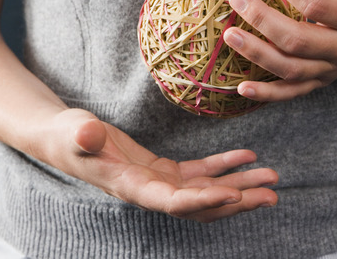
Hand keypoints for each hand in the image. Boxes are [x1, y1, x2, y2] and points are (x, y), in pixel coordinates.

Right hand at [43, 109, 278, 222]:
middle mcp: (151, 192)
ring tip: (271, 177)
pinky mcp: (163, 170)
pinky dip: (224, 167)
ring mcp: (159, 183)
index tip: (234, 195)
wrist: (64, 139)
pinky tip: (247, 156)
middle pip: (201, 206)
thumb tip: (89, 134)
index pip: (173, 202)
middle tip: (271, 193)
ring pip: (206, 192)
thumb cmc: (67, 136)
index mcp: (132, 188)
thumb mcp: (73, 131)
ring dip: (240, 186)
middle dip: (237, 201)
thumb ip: (83, 136)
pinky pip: (199, 172)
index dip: (204, 201)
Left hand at [222, 0, 336, 101]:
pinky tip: (241, 87)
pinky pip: (293, 92)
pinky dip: (267, 94)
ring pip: (291, 69)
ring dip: (257, 54)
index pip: (318, 4)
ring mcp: (334, 69)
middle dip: (262, 19)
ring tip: (229, 34)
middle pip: (298, 40)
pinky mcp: (322, 80)